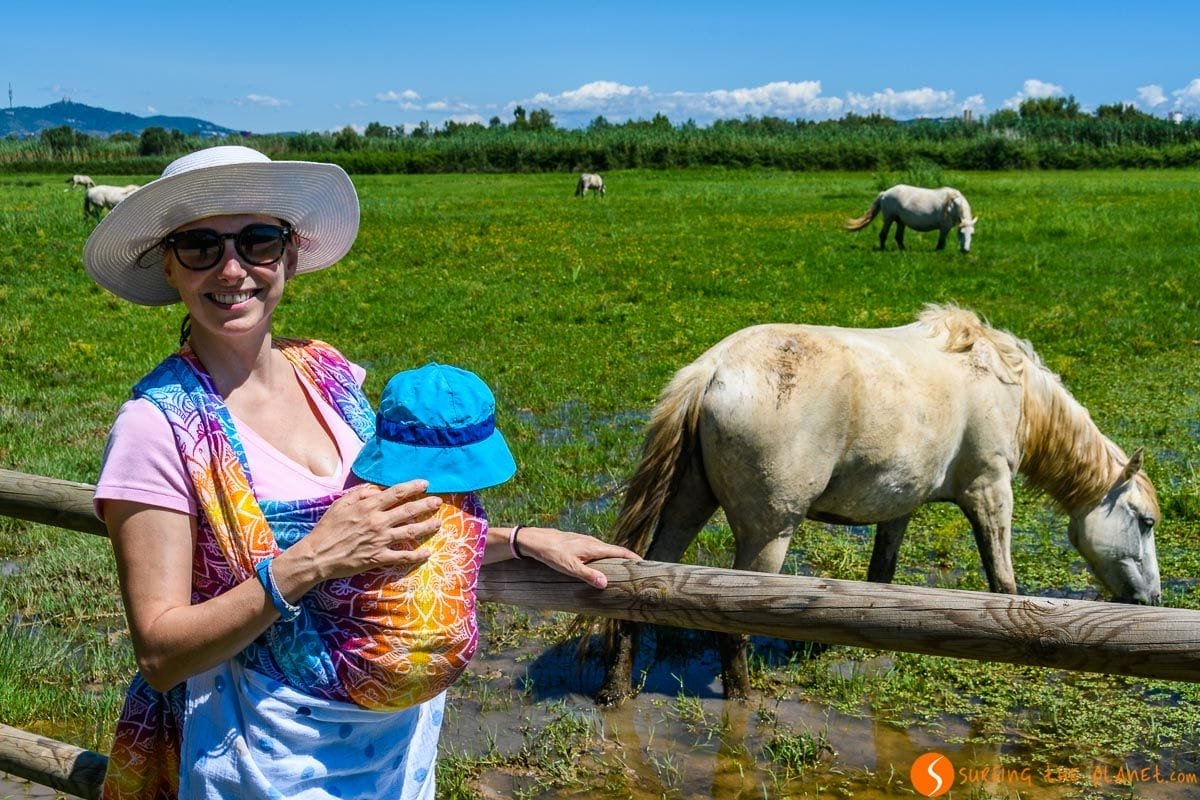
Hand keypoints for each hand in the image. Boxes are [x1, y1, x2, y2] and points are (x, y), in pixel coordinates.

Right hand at [280, 480, 442, 587]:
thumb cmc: (327, 528)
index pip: (396, 493)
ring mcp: (380, 540)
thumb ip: (359, 493)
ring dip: (427, 527)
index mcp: (368, 506)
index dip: (413, 487)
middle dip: (426, 505)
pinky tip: (427, 553)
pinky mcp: (378, 557)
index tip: (426, 484)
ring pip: (410, 532)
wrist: (318, 555)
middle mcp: (378, 521)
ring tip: (438, 523)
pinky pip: (402, 556)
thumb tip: (376, 489)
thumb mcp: (340, 503)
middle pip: (409, 510)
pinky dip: (416, 555)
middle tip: (438, 502)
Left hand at [514, 526, 640, 589]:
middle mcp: (592, 542)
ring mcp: (585, 541)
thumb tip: (605, 583)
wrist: (536, 540)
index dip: (633, 557)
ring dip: (615, 558)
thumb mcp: (570, 567)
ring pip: (605, 550)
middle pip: (615, 551)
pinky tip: (601, 564)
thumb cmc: (552, 554)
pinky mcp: (579, 543)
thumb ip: (588, 575)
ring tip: (623, 569)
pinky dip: (604, 557)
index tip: (644, 563)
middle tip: (637, 570)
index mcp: (594, 547)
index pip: (619, 551)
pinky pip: (597, 550)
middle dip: (627, 559)